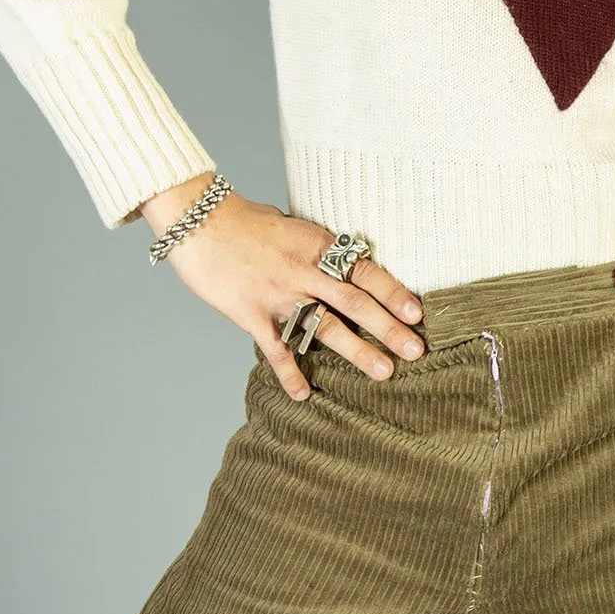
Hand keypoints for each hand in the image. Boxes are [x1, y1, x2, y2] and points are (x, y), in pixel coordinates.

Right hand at [137, 174, 424, 400]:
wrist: (196, 218)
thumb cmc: (242, 220)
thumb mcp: (289, 226)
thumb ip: (314, 249)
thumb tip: (338, 261)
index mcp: (315, 244)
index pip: (363, 270)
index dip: (393, 292)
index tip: (418, 313)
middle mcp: (302, 270)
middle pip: (354, 302)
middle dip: (388, 328)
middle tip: (416, 351)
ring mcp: (277, 293)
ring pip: (324, 326)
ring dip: (356, 352)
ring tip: (383, 373)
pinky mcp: (250, 312)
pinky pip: (276, 348)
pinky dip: (290, 373)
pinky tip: (303, 395)